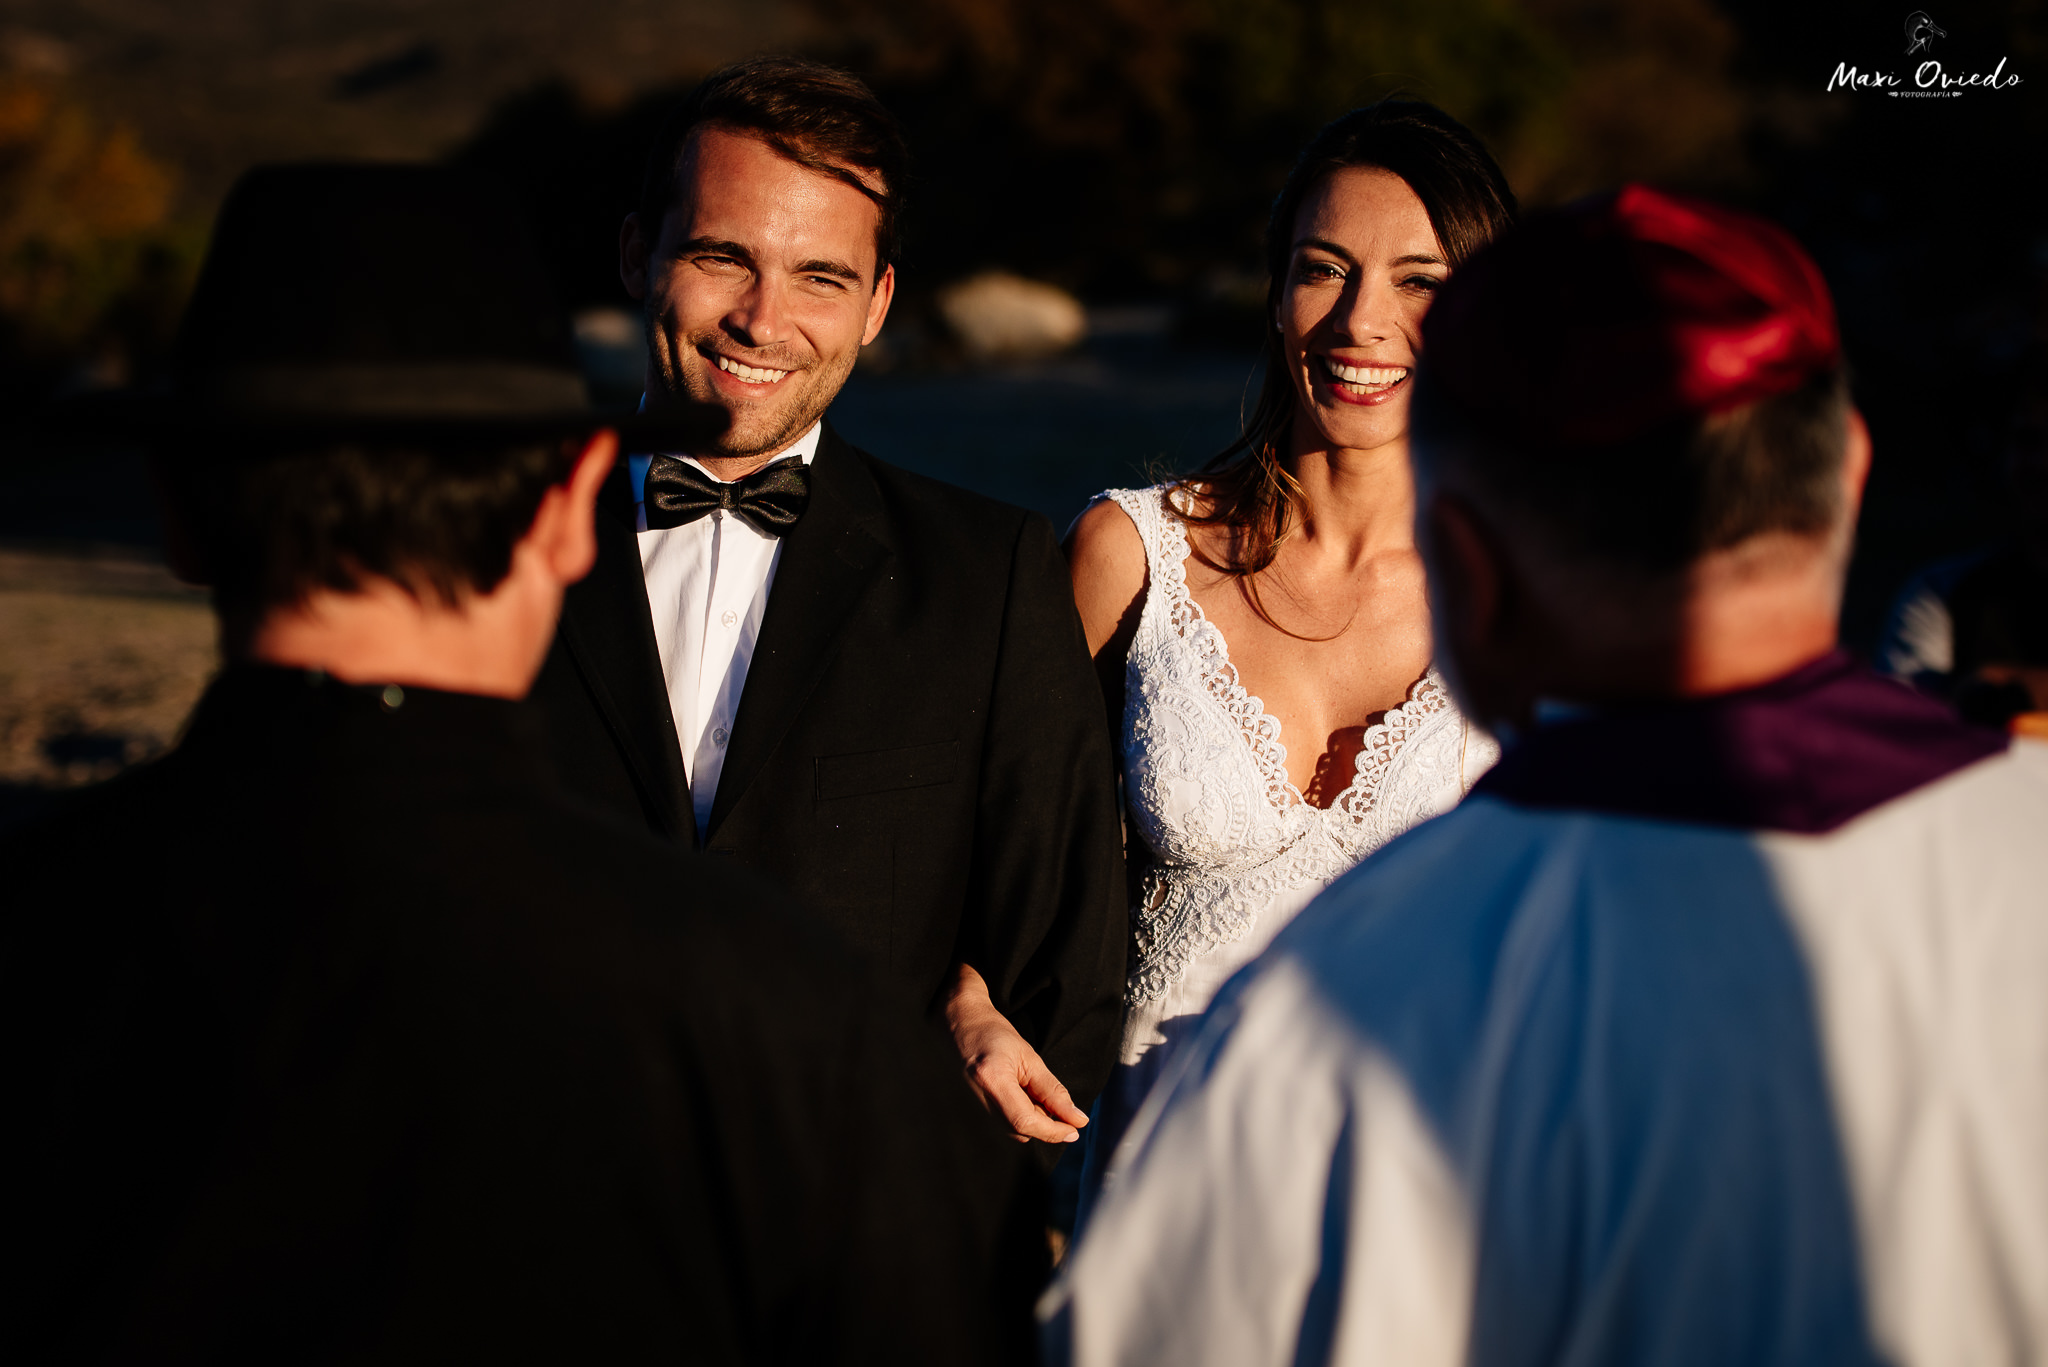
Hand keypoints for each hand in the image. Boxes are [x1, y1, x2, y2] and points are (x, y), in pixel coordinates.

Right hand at [943, 963, 1089, 1143]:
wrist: (959, 1027)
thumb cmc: (994, 1035)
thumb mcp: (1030, 1057)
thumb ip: (1053, 1092)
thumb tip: (1078, 1120)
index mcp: (992, 1080)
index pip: (1025, 1122)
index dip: (1053, 1131)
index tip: (1075, 1130)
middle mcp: (976, 1100)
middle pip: (1020, 1131)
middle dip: (1044, 1123)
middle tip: (1050, 1096)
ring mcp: (970, 1110)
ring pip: (1013, 1132)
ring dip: (1031, 1119)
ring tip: (1027, 1088)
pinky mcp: (970, 1114)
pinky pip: (1002, 1126)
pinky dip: (1017, 1117)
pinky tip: (1016, 1095)